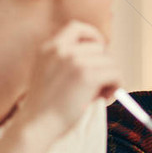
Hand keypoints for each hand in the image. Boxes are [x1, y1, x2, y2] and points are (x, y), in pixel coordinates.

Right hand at [16, 21, 120, 139]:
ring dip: (110, 79)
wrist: (35, 126)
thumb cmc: (44, 107)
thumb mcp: (47, 73)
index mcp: (48, 47)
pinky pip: (116, 74)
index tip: (100, 50)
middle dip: (104, 66)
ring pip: (110, 62)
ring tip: (99, 95)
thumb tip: (102, 57)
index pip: (77, 27)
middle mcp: (60, 49)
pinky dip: (116, 86)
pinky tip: (104, 98)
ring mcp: (74, 61)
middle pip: (100, 48)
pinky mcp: (87, 75)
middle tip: (99, 86)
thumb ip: (67, 61)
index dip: (93, 36)